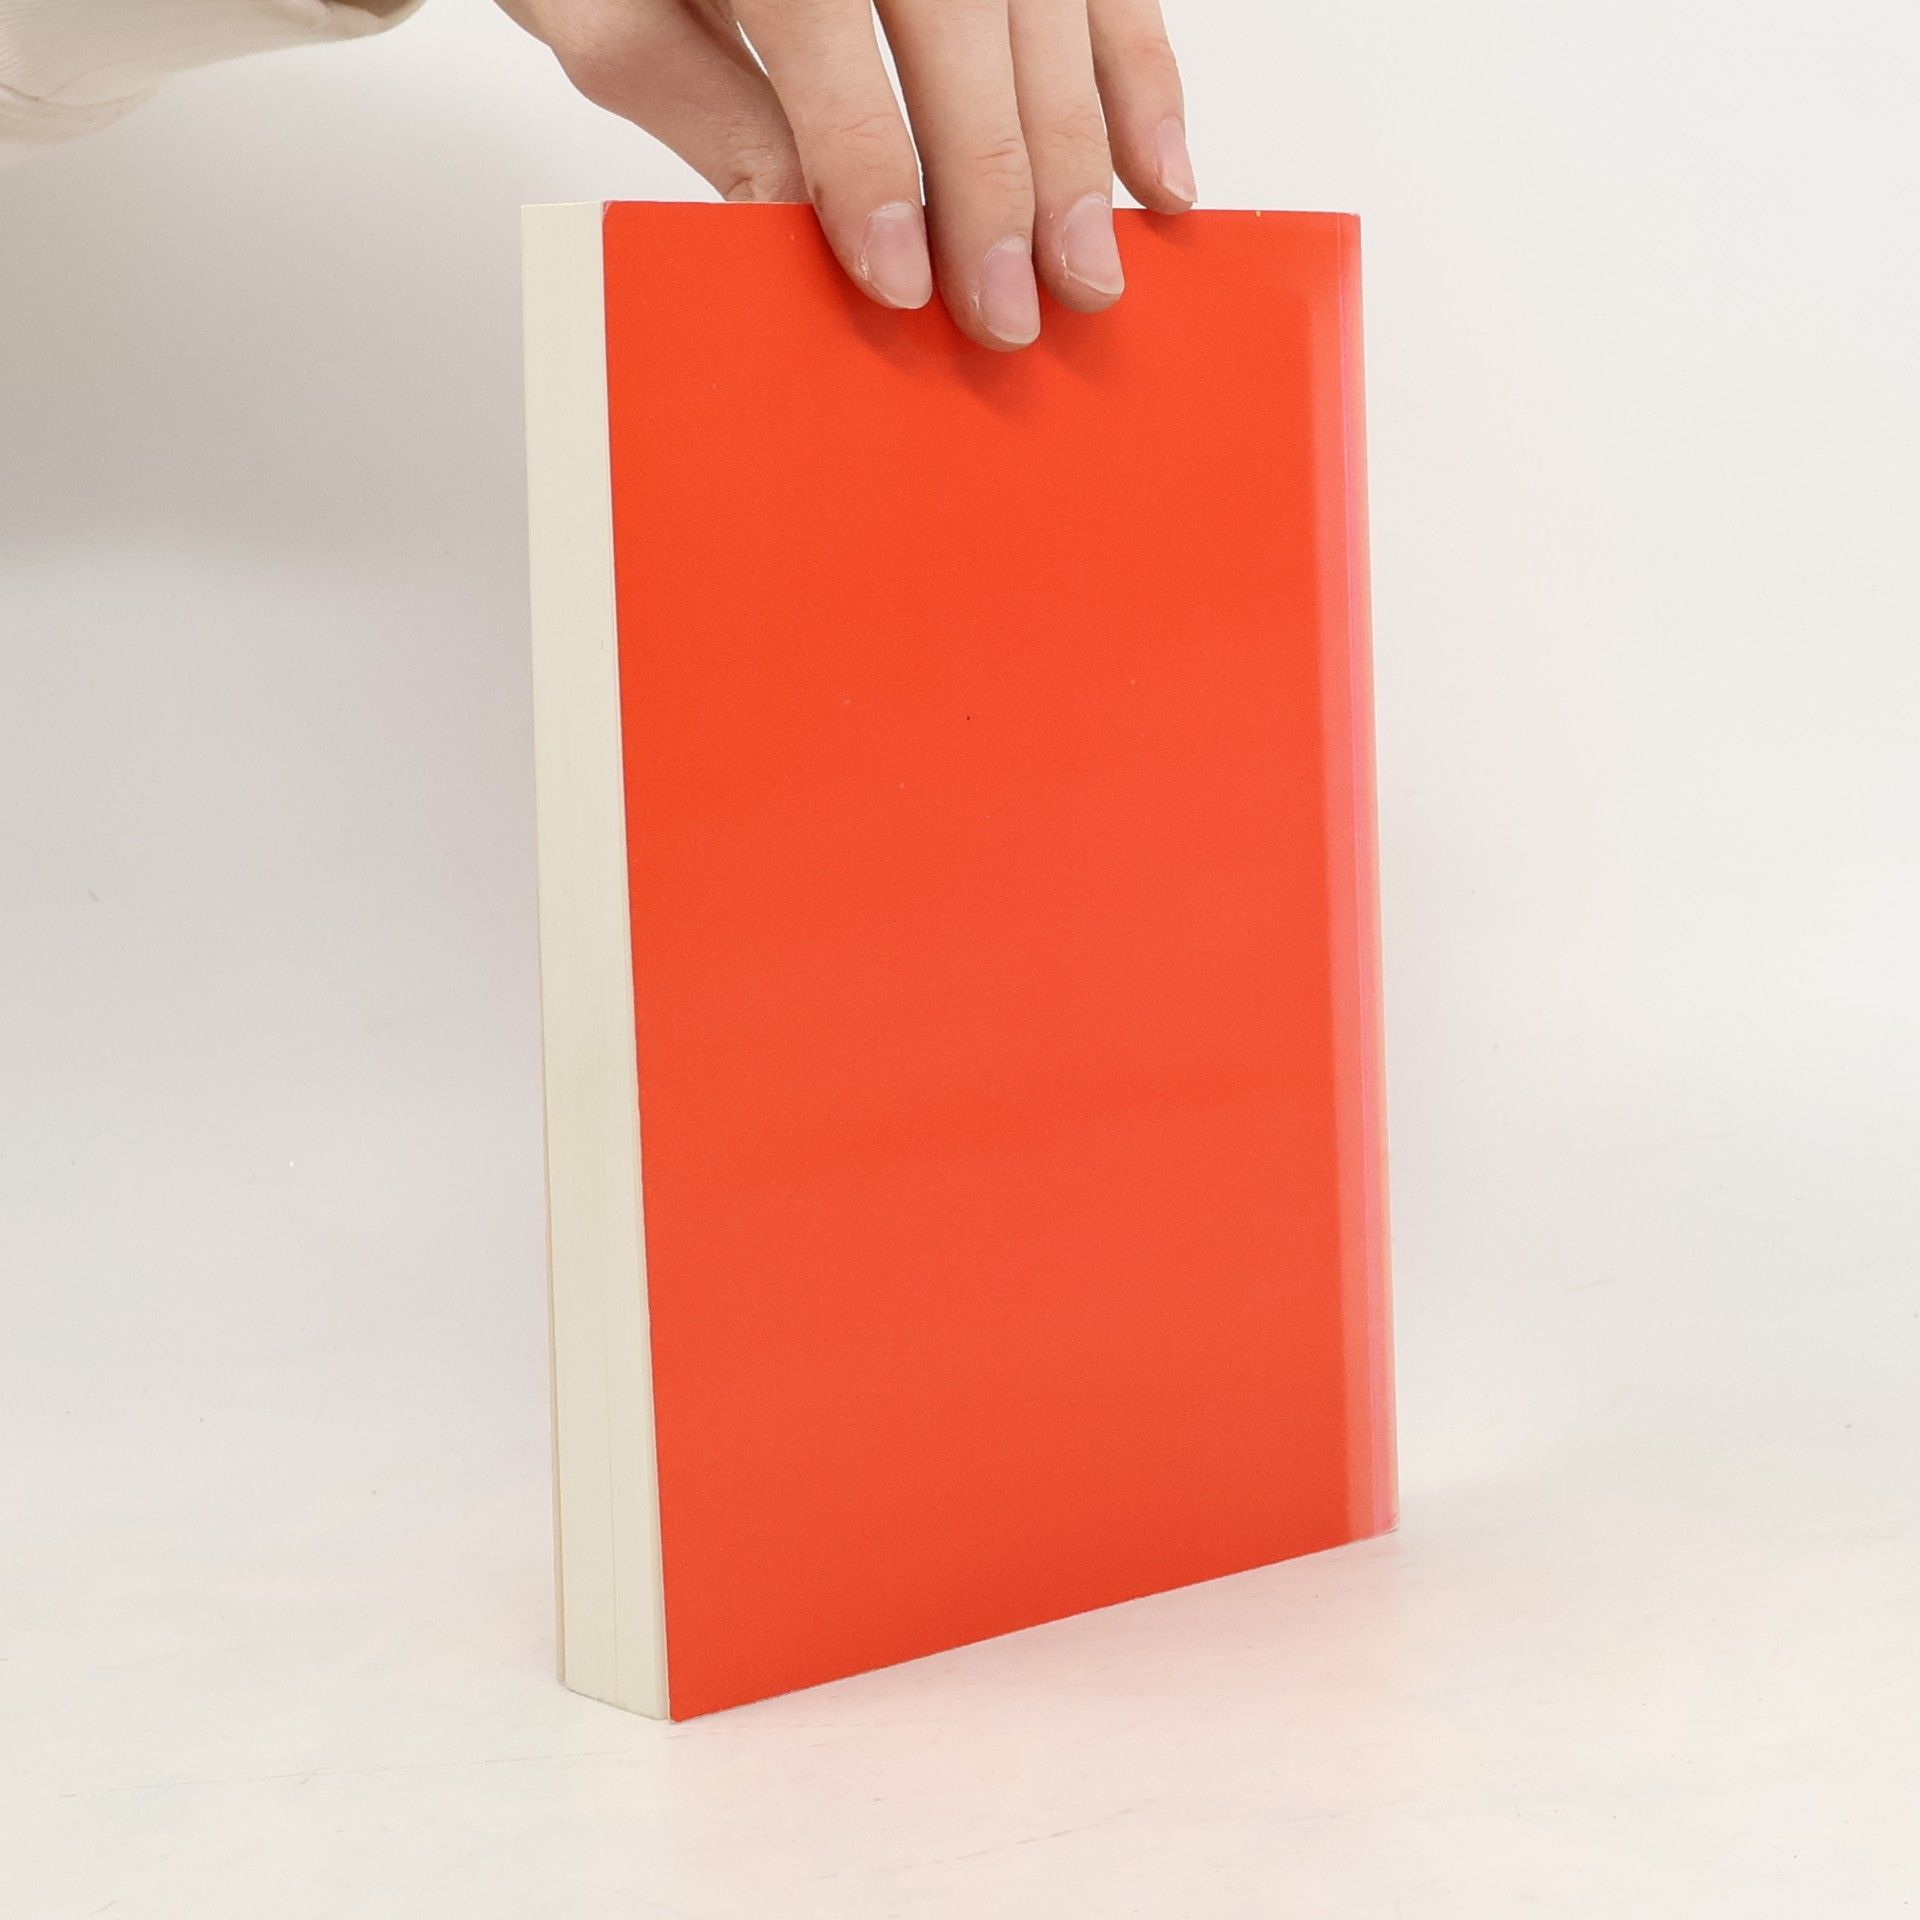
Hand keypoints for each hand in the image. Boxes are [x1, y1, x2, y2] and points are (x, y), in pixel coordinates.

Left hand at [494, 0, 1193, 349]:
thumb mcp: (609, 8)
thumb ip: (700, 106)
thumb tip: (798, 231)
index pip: (826, 24)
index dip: (868, 160)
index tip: (900, 280)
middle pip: (964, 18)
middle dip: (997, 181)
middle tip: (1011, 314)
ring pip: (1047, 8)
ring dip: (1081, 153)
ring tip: (1092, 273)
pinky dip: (1142, 81)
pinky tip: (1158, 180)